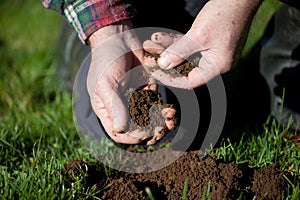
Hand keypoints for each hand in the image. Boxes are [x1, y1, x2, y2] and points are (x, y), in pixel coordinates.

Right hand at [87, 20, 175, 144]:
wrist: (118, 37)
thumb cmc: (105, 60)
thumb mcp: (104, 83)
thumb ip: (114, 106)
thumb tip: (121, 129)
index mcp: (106, 109)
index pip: (117, 133)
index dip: (130, 137)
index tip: (143, 134)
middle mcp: (121, 107)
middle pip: (135, 129)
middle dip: (149, 132)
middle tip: (161, 131)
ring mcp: (135, 98)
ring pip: (148, 119)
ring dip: (160, 123)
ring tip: (169, 123)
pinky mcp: (147, 89)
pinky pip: (156, 104)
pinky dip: (163, 110)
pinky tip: (170, 111)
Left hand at [143, 0, 261, 88]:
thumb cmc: (225, 15)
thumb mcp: (199, 36)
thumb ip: (179, 52)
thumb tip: (163, 65)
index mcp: (218, 66)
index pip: (191, 81)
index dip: (172, 78)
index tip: (156, 72)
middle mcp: (216, 62)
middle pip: (185, 67)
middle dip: (166, 61)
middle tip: (149, 57)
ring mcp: (212, 51)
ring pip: (185, 54)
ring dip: (167, 49)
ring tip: (150, 44)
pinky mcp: (208, 41)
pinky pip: (188, 45)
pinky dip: (175, 42)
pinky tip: (160, 37)